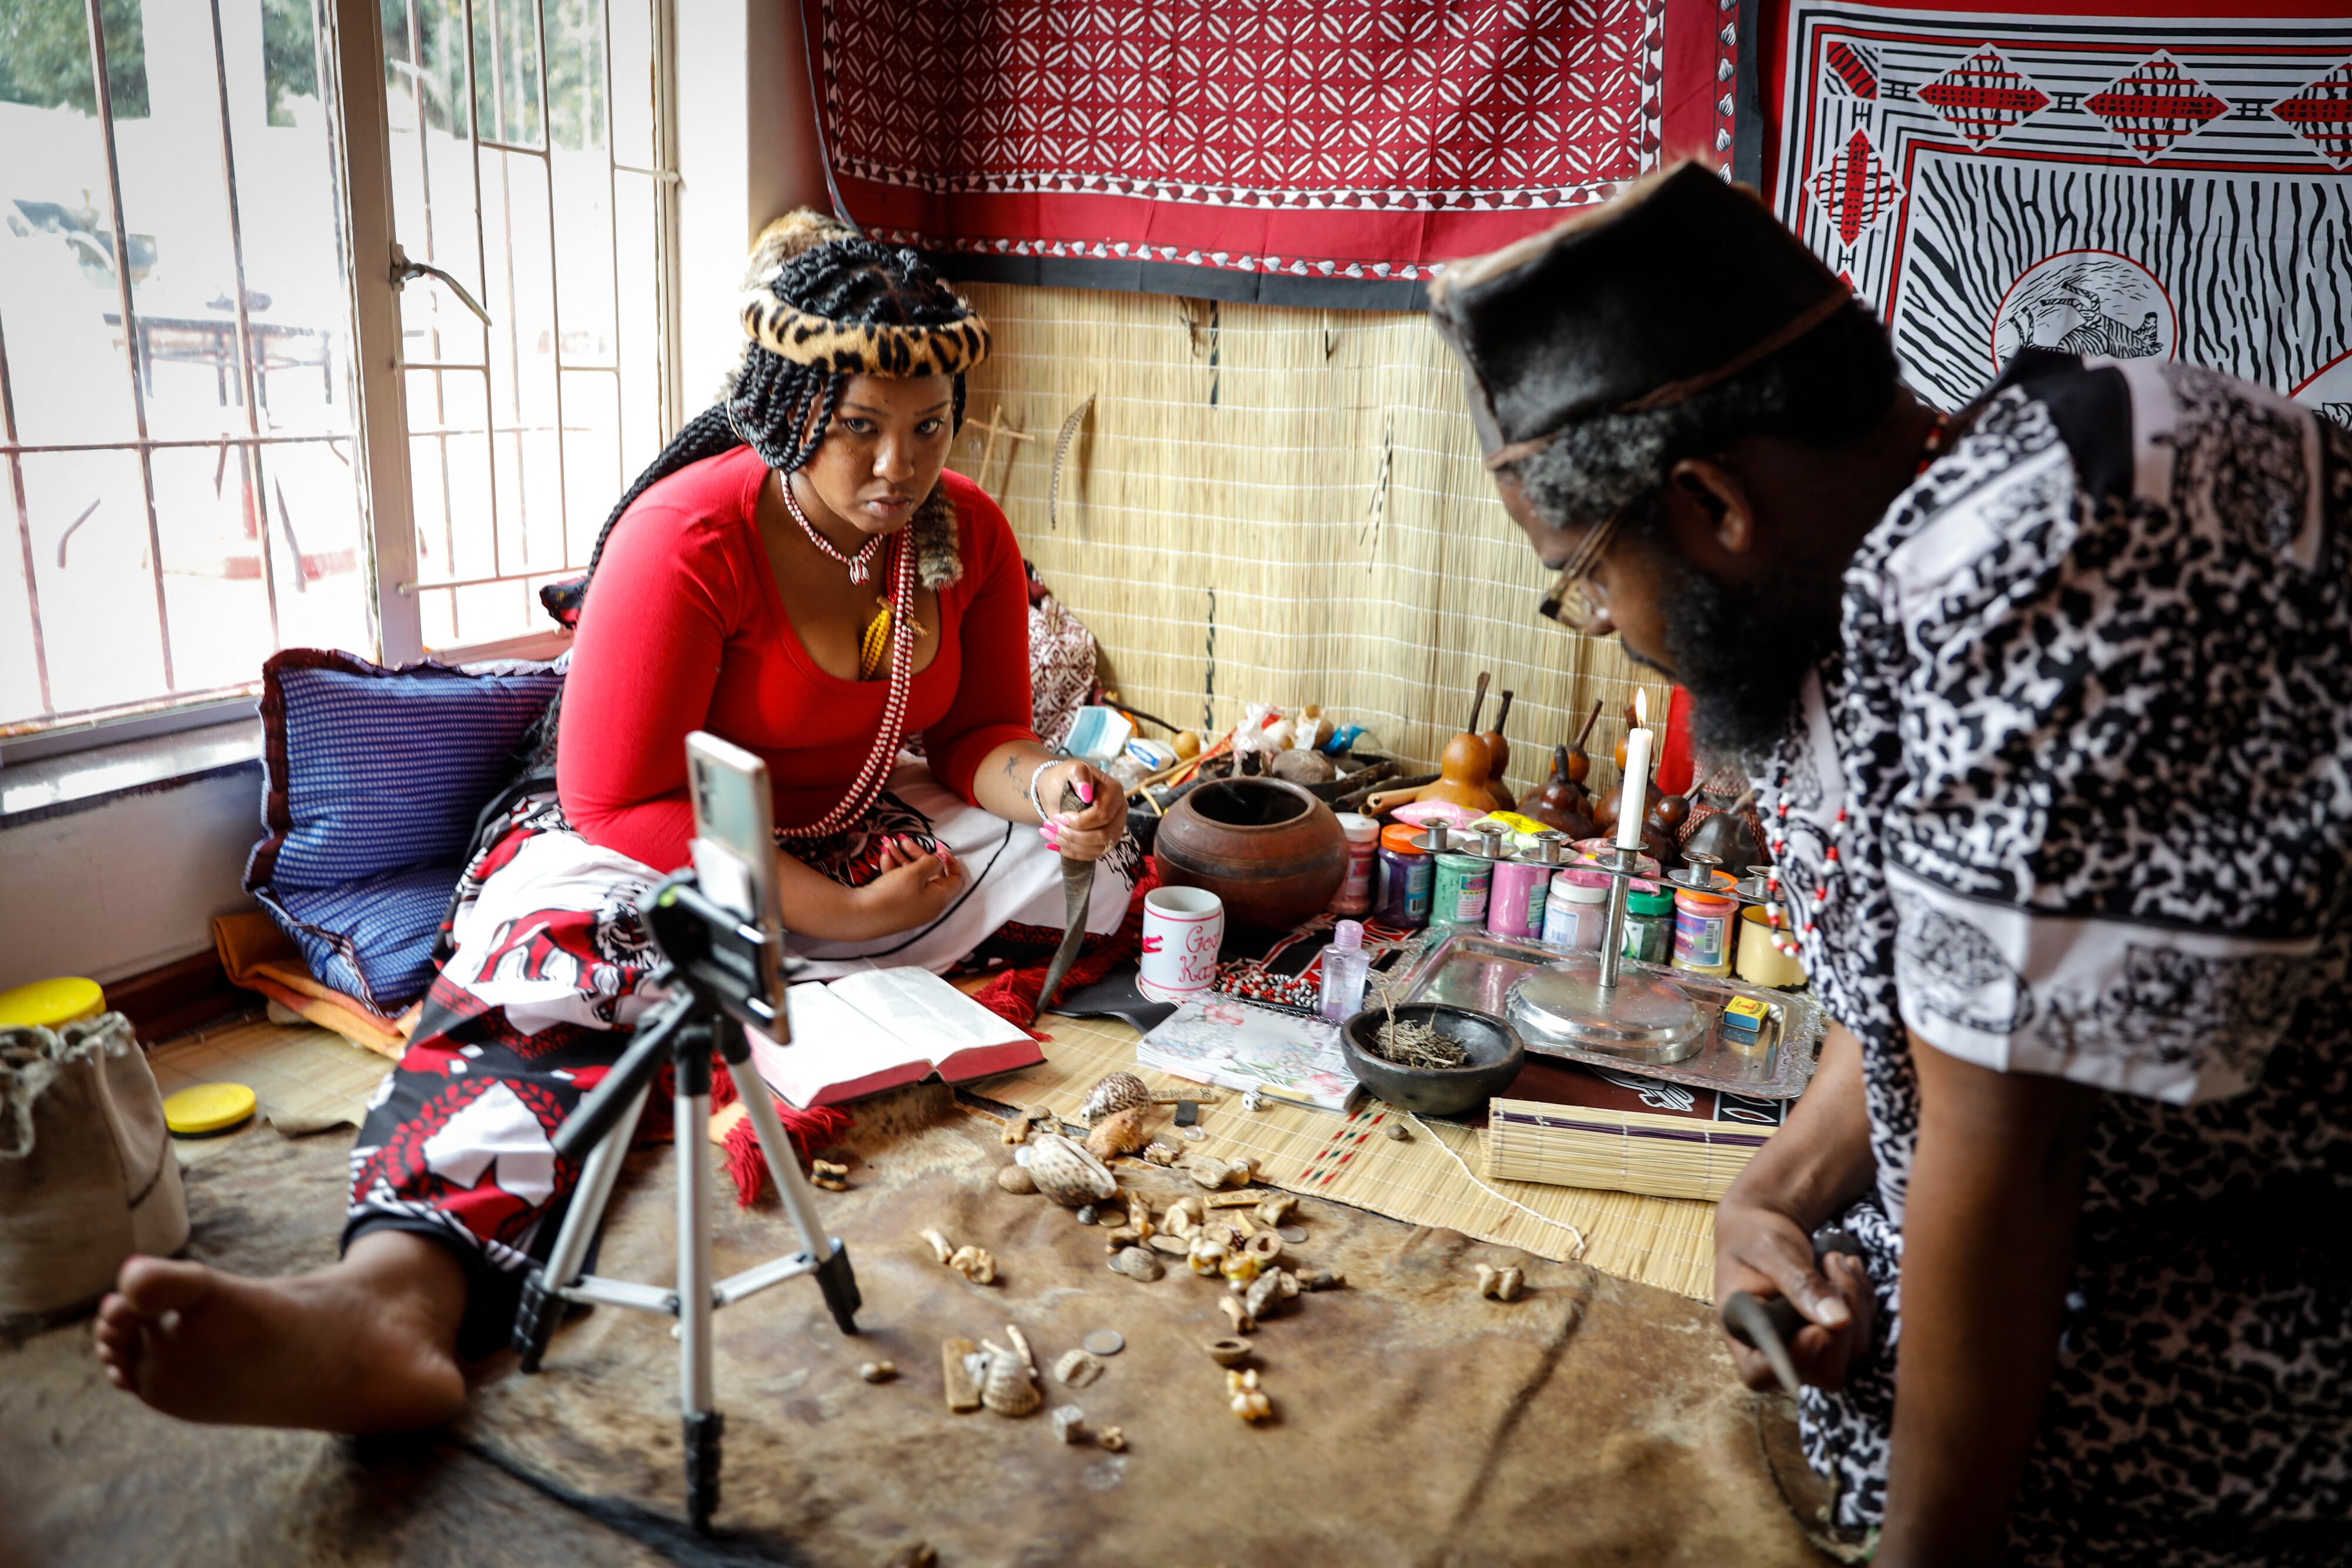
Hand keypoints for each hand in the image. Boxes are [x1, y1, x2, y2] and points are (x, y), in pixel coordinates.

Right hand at [850, 835, 966, 935]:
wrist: (863, 916)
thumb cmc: (894, 894)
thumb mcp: (916, 873)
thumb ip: (932, 863)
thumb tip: (940, 861)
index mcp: (940, 898)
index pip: (955, 878)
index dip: (950, 860)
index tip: (938, 847)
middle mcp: (929, 904)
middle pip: (931, 874)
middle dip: (918, 854)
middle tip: (905, 841)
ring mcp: (912, 906)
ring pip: (913, 877)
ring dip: (902, 859)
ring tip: (889, 844)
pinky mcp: (897, 906)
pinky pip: (901, 885)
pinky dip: (894, 870)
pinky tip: (883, 858)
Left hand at [1035, 760, 1127, 861]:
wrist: (1057, 791)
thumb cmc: (1065, 779)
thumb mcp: (1069, 769)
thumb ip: (1079, 774)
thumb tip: (1086, 793)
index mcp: (1114, 791)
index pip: (1102, 815)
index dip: (1080, 821)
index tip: (1060, 816)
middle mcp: (1120, 811)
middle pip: (1103, 835)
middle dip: (1074, 835)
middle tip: (1053, 826)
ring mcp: (1115, 828)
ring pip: (1098, 848)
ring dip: (1071, 845)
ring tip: (1051, 835)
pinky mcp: (1107, 842)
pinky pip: (1094, 855)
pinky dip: (1073, 853)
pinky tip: (1057, 845)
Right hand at [1715, 1198, 1875, 1392]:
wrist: (1765, 1230)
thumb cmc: (1755, 1239)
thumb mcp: (1770, 1251)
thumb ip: (1799, 1284)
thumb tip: (1837, 1321)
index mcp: (1744, 1336)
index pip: (1761, 1374)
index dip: (1793, 1361)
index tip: (1816, 1331)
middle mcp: (1779, 1353)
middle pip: (1823, 1373)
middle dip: (1840, 1324)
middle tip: (1830, 1266)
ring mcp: (1812, 1351)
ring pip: (1854, 1352)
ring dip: (1855, 1301)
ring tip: (1834, 1260)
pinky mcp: (1838, 1340)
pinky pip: (1867, 1332)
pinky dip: (1864, 1298)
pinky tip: (1846, 1268)